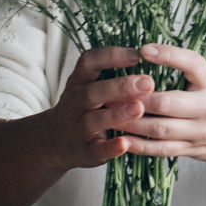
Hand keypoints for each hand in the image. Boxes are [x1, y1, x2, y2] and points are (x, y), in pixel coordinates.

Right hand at [44, 45, 155, 171]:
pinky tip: (126, 143)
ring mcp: (78, 127)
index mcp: (79, 80)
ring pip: (94, 120)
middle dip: (121, 86)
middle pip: (94, 91)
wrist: (55, 140)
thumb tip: (151, 57)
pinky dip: (111, 148)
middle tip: (148, 82)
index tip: (138, 54)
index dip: (113, 56)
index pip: (90, 62)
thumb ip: (110, 73)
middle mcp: (75, 102)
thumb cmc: (82, 106)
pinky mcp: (84, 151)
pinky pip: (97, 149)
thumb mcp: (87, 84)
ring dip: (117, 114)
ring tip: (139, 108)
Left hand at [116, 42, 205, 205]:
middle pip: (167, 102)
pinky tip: (122, 139)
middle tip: (110, 91)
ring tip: (109, 114)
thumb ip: (185, 72)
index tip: (143, 49)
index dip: (167, 55)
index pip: (191, 63)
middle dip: (136, 98)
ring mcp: (201, 132)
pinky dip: (140, 145)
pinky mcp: (194, 151)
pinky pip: (163, 150)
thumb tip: (145, 53)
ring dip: (132, 122)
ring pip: (161, 129)